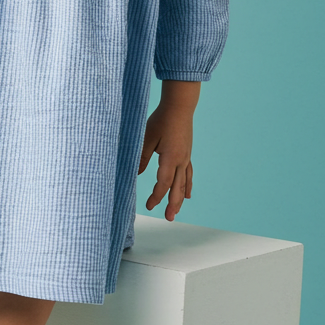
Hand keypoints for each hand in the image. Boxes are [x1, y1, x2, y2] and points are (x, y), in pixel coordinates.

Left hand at [138, 81, 199, 221]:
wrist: (180, 106)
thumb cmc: (161, 120)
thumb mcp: (147, 138)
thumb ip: (141, 157)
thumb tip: (135, 174)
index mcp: (170, 158)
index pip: (163, 183)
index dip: (156, 196)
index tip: (149, 206)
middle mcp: (181, 160)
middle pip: (177, 188)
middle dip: (172, 204)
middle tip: (168, 218)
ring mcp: (186, 157)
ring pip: (184, 183)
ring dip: (180, 199)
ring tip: (176, 211)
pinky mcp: (187, 153)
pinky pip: (188, 174)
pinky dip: (187, 185)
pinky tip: (188, 193)